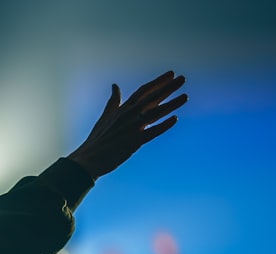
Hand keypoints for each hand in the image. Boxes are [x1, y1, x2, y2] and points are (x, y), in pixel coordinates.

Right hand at [66, 71, 187, 178]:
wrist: (89, 158)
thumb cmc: (97, 139)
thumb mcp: (105, 116)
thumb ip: (113, 101)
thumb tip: (115, 86)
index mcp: (123, 109)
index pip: (143, 91)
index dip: (158, 82)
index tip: (171, 74)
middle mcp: (129, 115)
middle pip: (152, 98)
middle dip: (168, 87)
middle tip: (182, 79)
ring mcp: (132, 128)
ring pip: (156, 113)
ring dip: (171, 104)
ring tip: (185, 96)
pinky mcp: (134, 142)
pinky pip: (152, 132)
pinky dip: (163, 125)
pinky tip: (175, 119)